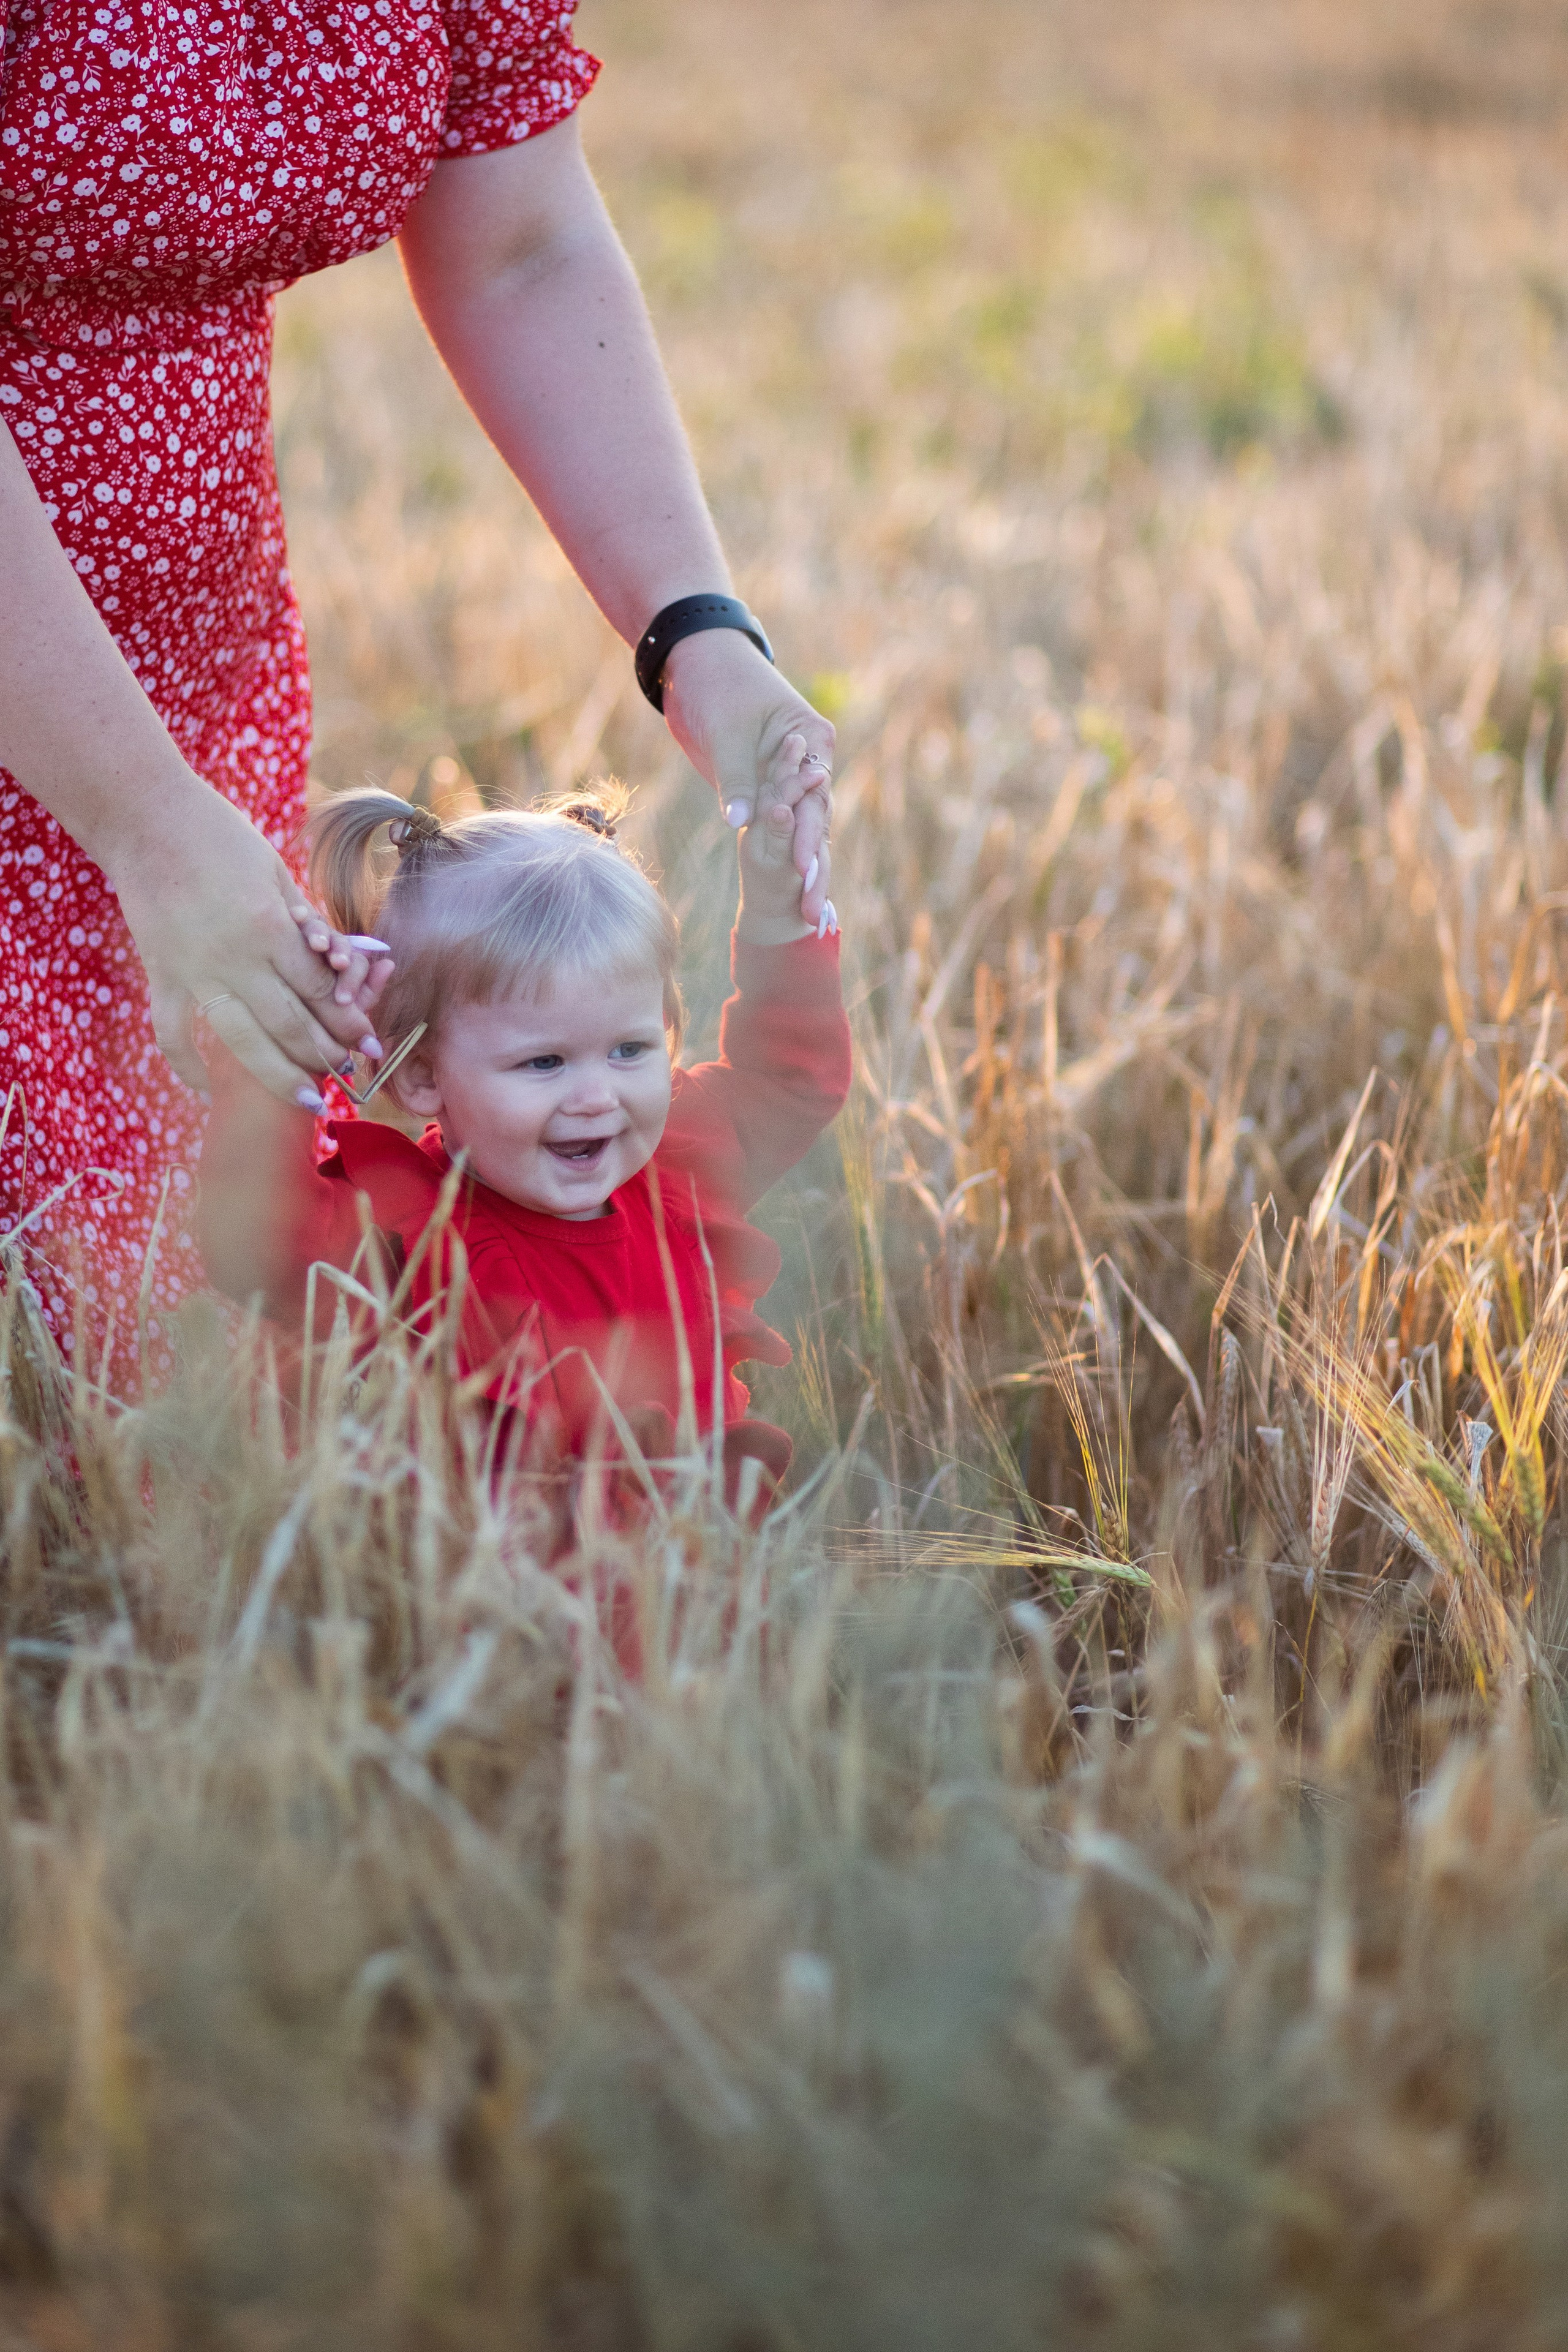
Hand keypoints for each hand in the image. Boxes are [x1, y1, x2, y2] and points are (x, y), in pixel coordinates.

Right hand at [105, 777, 397, 1107]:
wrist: (144, 817)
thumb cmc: (218, 834)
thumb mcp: (274, 871)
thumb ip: (303, 921)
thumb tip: (336, 960)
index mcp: (269, 926)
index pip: (320, 988)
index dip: (350, 1019)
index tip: (370, 1043)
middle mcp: (234, 957)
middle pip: (290, 1022)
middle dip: (327, 1054)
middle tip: (352, 1078)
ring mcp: (192, 971)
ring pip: (240, 1040)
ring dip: (277, 1075)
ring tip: (307, 1101)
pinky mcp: (159, 974)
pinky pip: (171, 1032)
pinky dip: (187, 1065)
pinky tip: (207, 1090)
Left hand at [659, 629, 834, 924]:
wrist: (697, 662)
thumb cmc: (716, 685)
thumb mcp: (726, 734)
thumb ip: (738, 780)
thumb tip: (742, 821)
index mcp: (811, 739)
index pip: (814, 795)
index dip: (809, 837)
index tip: (803, 872)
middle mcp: (809, 761)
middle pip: (816, 821)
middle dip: (814, 867)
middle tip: (811, 912)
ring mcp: (790, 777)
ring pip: (803, 830)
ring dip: (805, 872)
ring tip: (810, 916)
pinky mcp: (767, 788)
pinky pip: (782, 826)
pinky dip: (788, 858)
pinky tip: (794, 895)